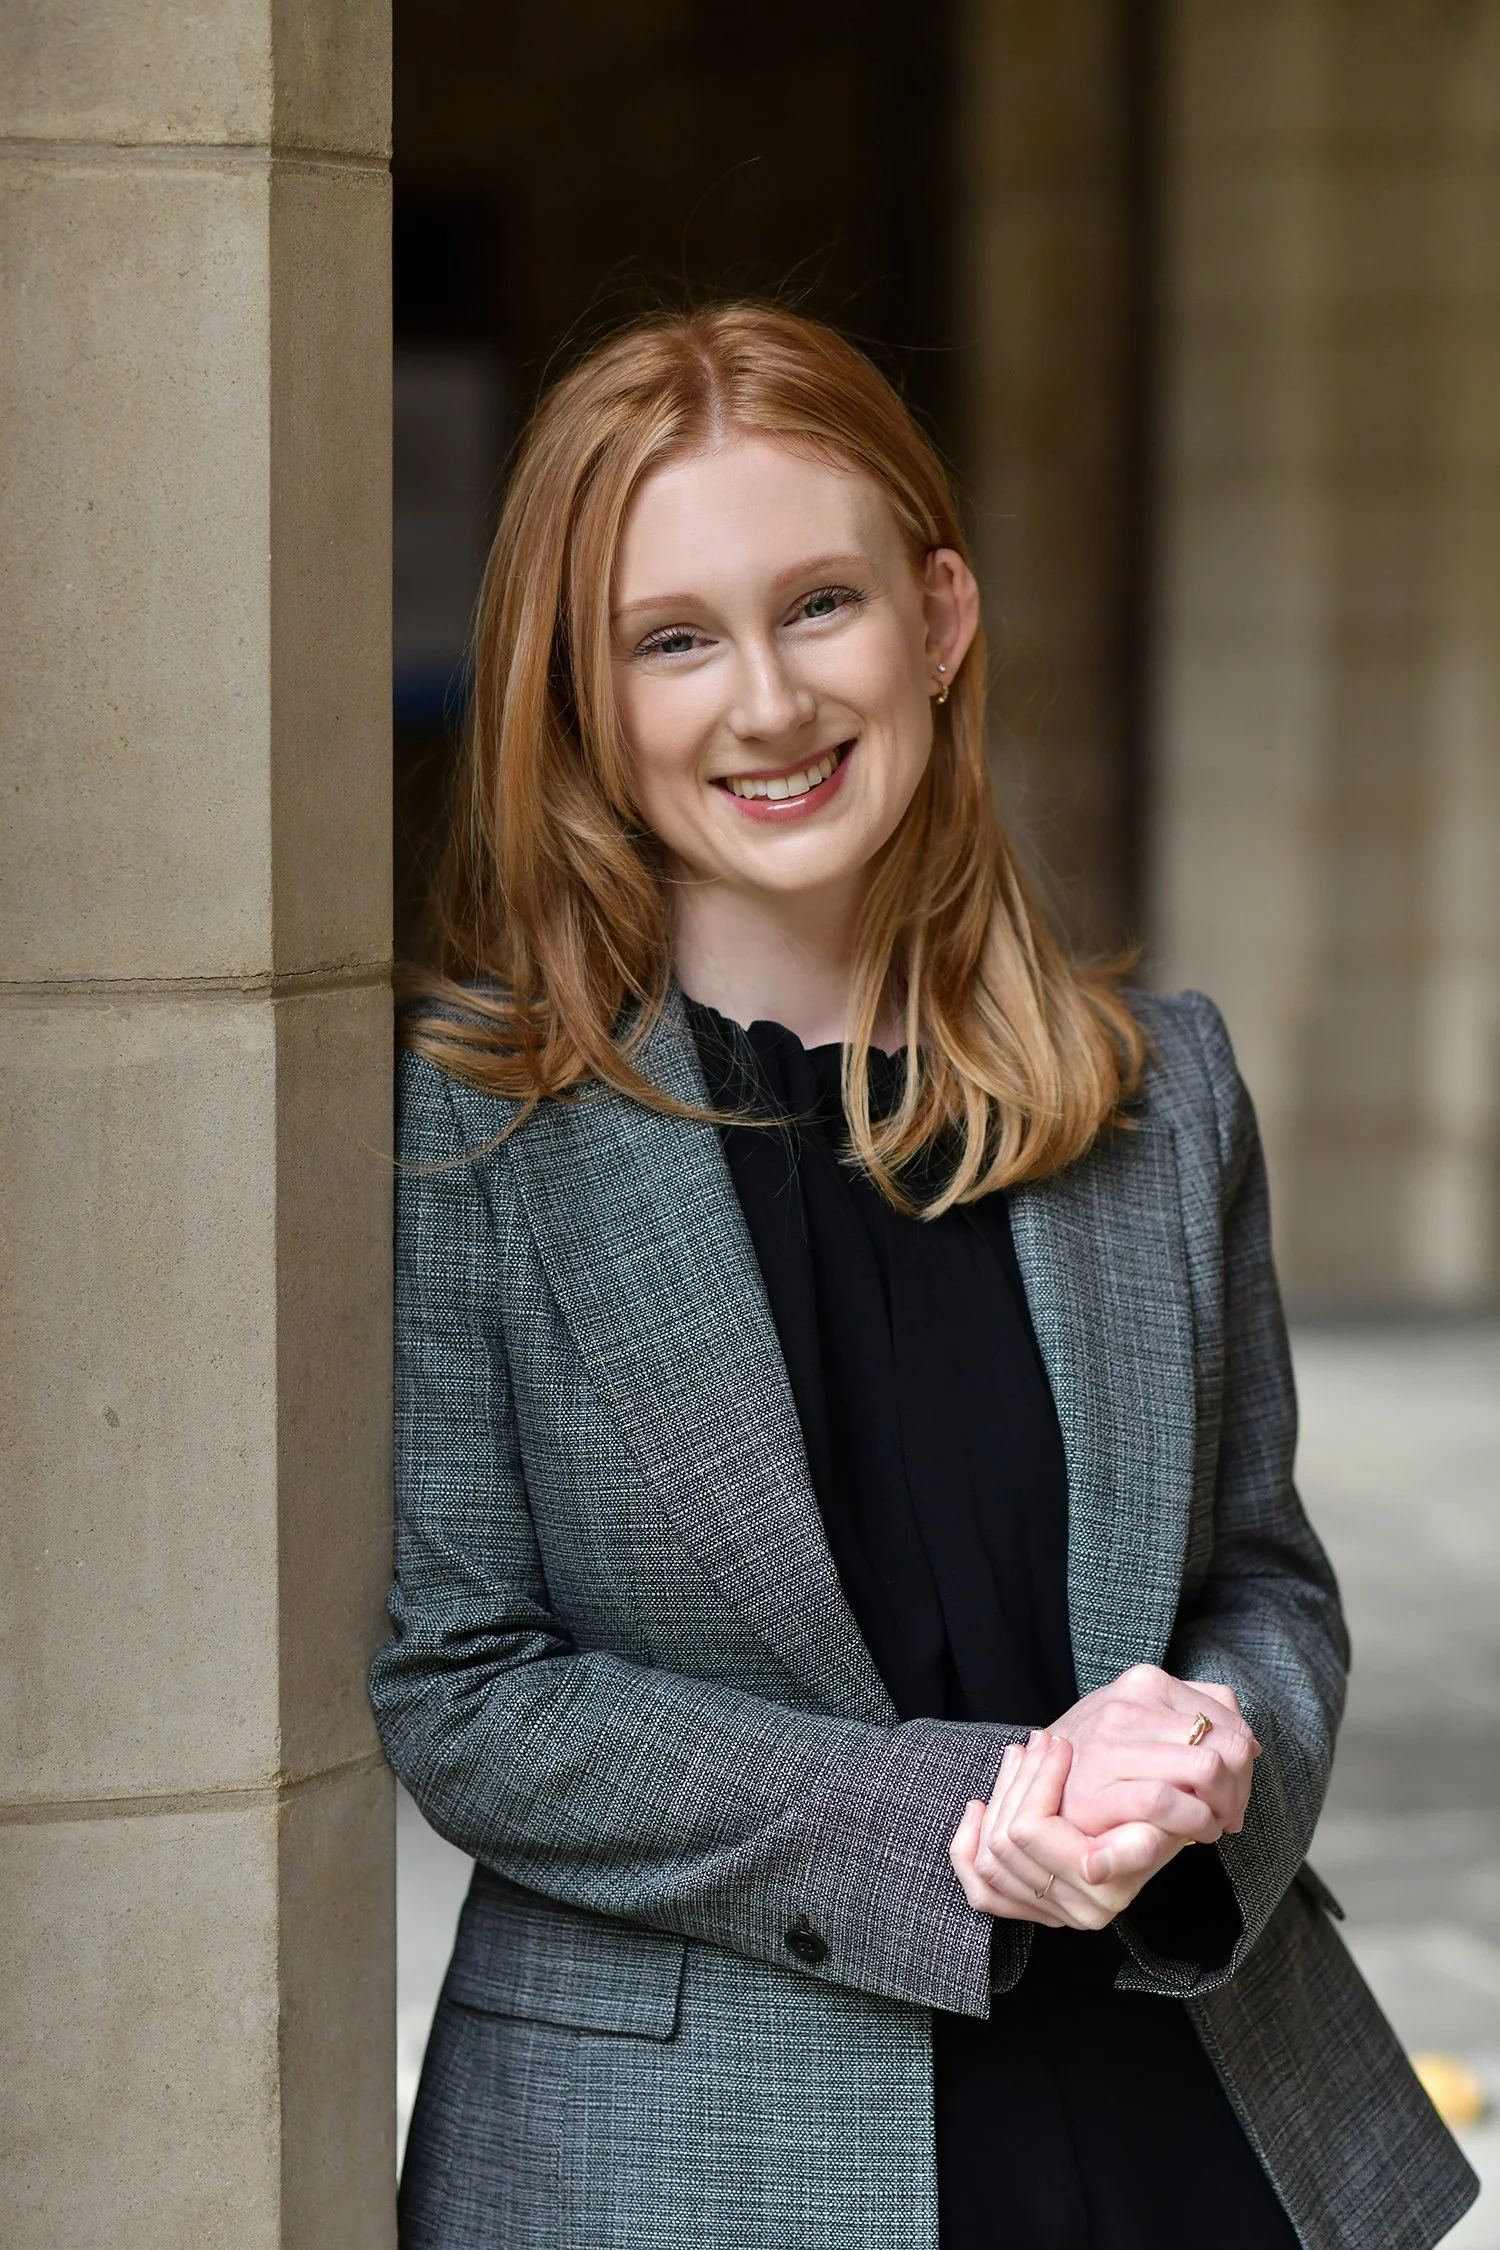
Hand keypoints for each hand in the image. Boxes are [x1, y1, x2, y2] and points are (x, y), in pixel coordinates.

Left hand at [949, 1729, 1186, 1930]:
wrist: (1167, 1828)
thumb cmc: (1165, 1808)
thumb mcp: (1159, 1812)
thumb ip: (1137, 1842)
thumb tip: (1090, 1868)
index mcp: (1102, 1890)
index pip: (1030, 1830)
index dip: (1039, 1780)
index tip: (1061, 1744)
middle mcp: (1076, 1910)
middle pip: (1005, 1839)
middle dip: (1019, 1778)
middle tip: (1041, 1740)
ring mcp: (1053, 1912)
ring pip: (989, 1856)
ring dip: (1001, 1795)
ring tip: (1021, 1755)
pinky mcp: (1034, 1907)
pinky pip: (983, 1892)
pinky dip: (968, 1846)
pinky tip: (977, 1807)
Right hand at [1051, 1667, 1260, 1845]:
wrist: (1035, 1786)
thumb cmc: (1099, 1759)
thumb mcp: (1142, 1720)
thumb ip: (1195, 1716)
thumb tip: (1251, 1743)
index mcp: (1145, 1682)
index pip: (1229, 1716)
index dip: (1245, 1760)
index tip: (1233, 1790)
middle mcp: (1129, 1705)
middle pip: (1229, 1745)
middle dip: (1240, 1787)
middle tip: (1228, 1813)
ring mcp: (1112, 1745)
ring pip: (1209, 1770)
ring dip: (1223, 1807)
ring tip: (1211, 1824)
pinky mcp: (1100, 1790)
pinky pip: (1171, 1803)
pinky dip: (1197, 1823)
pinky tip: (1194, 1834)